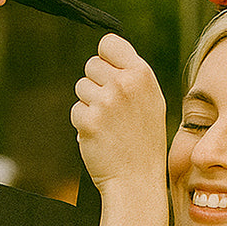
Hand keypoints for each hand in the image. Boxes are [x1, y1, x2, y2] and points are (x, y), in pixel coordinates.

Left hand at [71, 34, 167, 192]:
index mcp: (142, 75)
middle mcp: (124, 84)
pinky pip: (75, 111)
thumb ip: (132, 77)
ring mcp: (106, 103)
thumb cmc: (143, 143)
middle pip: (91, 65)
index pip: (108, 43)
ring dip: (89, 105)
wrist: (137, 182)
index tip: (109, 75)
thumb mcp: (151, 103)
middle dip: (96, 84)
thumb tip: (105, 57)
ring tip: (108, 126)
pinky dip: (83, 124)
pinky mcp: (89, 121)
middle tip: (112, 110)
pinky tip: (100, 138)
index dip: (105, 58)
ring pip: (81, 88)